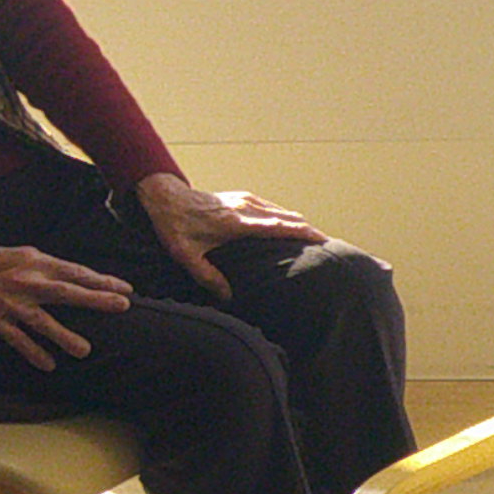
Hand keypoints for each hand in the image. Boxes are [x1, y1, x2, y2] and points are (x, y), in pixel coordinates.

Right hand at [0, 246, 131, 369]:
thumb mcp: (22, 256)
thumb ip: (50, 268)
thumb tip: (83, 280)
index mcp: (35, 262)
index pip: (75, 271)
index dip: (102, 280)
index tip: (127, 289)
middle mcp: (25, 281)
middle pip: (66, 291)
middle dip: (95, 299)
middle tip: (122, 306)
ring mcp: (9, 302)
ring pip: (41, 321)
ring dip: (64, 336)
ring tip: (84, 351)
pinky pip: (17, 339)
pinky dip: (33, 352)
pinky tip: (48, 365)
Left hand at [134, 174, 321, 300]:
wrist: (165, 196)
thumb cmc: (175, 225)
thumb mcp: (185, 256)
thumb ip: (208, 277)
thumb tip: (228, 296)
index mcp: (237, 223)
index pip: (279, 226)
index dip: (303, 233)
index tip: (324, 240)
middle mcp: (246, 208)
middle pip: (288, 218)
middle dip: (309, 230)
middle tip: (327, 245)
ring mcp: (246, 200)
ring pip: (282, 211)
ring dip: (299, 224)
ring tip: (314, 238)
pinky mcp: (243, 198)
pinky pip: (272, 207)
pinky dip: (286, 218)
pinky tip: (292, 226)